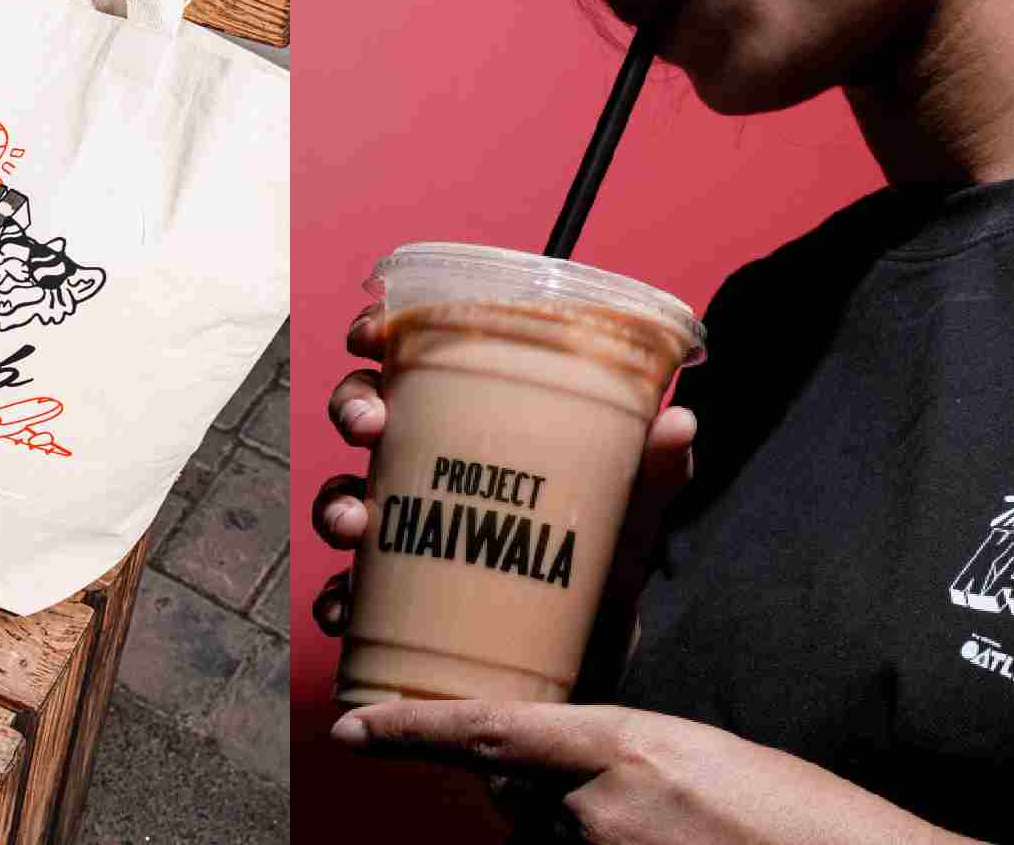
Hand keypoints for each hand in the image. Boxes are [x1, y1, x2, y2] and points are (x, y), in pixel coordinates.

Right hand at [309, 303, 699, 640]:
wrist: (583, 677)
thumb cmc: (597, 580)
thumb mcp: (628, 525)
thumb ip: (651, 477)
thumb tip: (681, 421)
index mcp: (473, 432)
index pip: (415, 362)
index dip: (380, 335)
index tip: (371, 335)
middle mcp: (428, 477)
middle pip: (365, 417)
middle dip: (351, 407)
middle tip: (368, 425)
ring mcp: (404, 538)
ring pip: (342, 499)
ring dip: (332, 504)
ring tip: (356, 525)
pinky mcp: (392, 607)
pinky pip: (344, 594)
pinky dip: (334, 598)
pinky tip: (344, 607)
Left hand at [330, 700, 974, 844]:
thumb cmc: (802, 820)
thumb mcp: (706, 759)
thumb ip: (620, 757)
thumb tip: (568, 772)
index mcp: (626, 744)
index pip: (489, 730)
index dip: (410, 729)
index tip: (351, 727)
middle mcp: (600, 809)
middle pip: (515, 797)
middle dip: (535, 793)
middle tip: (620, 803)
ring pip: (546, 842)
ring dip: (575, 836)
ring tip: (669, 834)